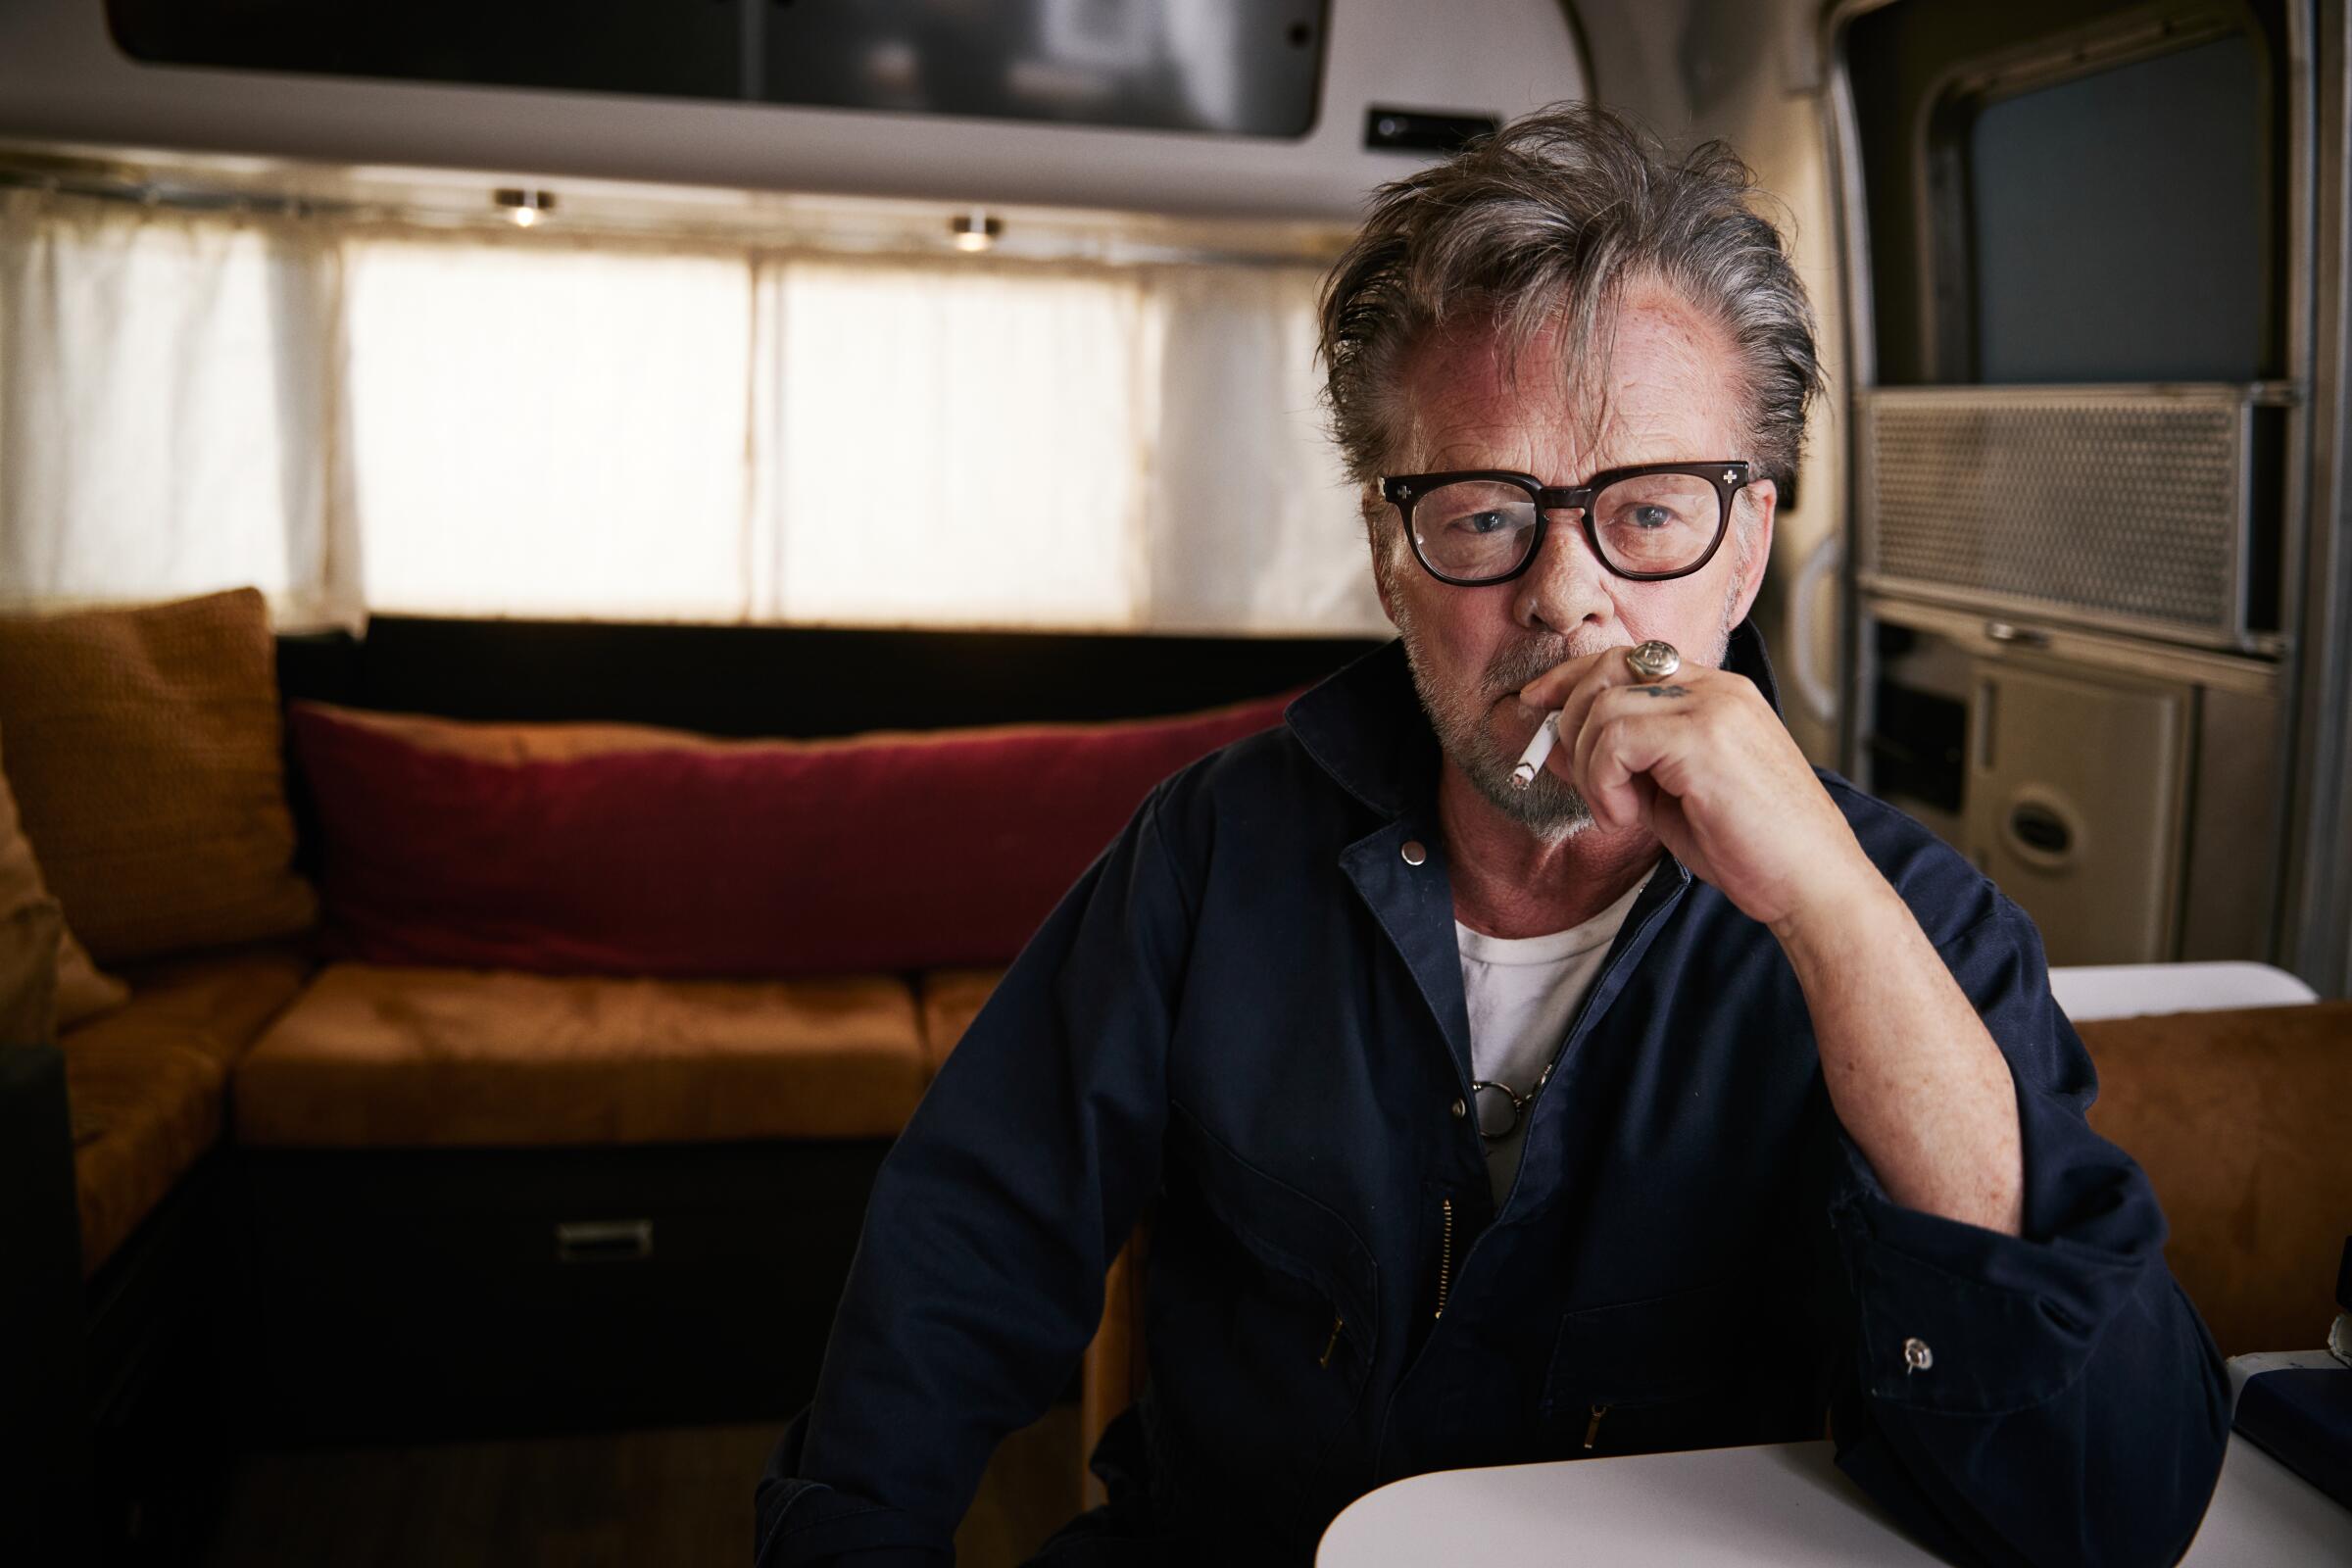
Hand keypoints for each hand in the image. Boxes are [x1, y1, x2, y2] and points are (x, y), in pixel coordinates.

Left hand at [1516, 648, 1878, 931]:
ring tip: (1619, 812)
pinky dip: (1603, 783)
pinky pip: (1616, 740)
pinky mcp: (1703, 737)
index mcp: (1716, 695)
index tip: (1535, 703)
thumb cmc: (1752, 849)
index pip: (1628, 659)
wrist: (1813, 883)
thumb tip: (1553, 747)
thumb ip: (1620, 766)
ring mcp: (1713, 707)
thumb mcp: (1668, 798)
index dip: (1571, 677)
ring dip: (1590, 768)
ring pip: (1603, 708)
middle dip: (1568, 719)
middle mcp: (1716, 689)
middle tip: (1573, 776)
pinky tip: (1629, 818)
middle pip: (1608, 667)